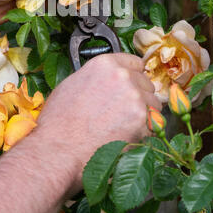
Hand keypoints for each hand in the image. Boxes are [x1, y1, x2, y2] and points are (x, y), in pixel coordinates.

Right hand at [35, 53, 161, 191]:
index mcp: (105, 64)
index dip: (132, 76)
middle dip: (138, 95)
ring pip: (154, 103)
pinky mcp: (142, 120)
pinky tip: (126, 136)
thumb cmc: (59, 121)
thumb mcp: (72, 85)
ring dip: (144, 113)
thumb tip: (107, 81)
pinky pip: (154, 124)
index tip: (130, 85)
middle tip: (122, 111)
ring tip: (123, 126)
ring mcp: (135, 97)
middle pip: (146, 83)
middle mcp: (123, 76)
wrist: (59, 150)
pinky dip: (145, 131)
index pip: (135, 62)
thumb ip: (97, 78)